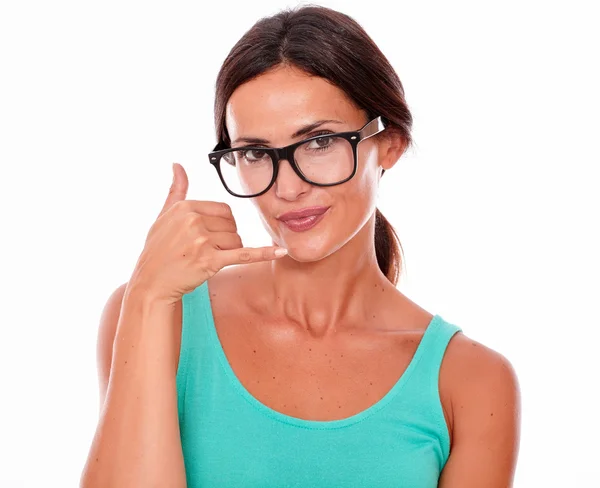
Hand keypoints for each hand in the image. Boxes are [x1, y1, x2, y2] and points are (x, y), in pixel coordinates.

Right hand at [128, 162, 286, 304]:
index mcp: (185, 207)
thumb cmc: (158, 250)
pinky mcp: (210, 261)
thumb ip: (176, 190)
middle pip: (232, 226)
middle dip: (226, 239)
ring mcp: (202, 241)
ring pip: (237, 241)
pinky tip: (281, 252)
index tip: (209, 236)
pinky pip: (244, 254)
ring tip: (207, 260)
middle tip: (207, 251)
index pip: (224, 210)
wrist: (152, 283)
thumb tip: (177, 164)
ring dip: (229, 252)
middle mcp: (193, 221)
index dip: (223, 225)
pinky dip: (264, 253)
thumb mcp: (163, 216)